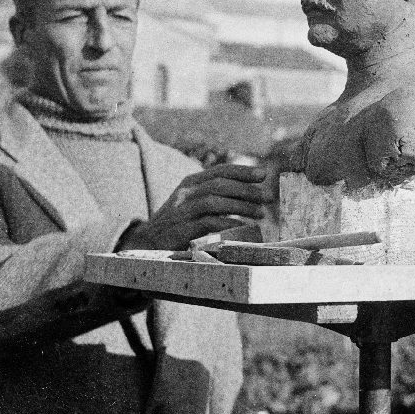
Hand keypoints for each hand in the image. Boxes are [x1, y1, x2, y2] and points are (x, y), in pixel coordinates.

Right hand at [118, 164, 272, 251]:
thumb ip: (215, 194)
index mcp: (190, 182)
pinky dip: (228, 223)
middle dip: (247, 189)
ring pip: (215, 201)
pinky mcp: (181, 229)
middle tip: (268, 197)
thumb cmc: (178, 222)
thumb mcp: (193, 202)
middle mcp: (185, 193)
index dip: (243, 171)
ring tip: (260, 213)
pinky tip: (243, 227)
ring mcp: (182, 211)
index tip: (264, 174)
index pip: (220, 171)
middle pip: (220, 184)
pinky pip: (208, 223)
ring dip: (241, 206)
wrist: (146, 242)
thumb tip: (251, 192)